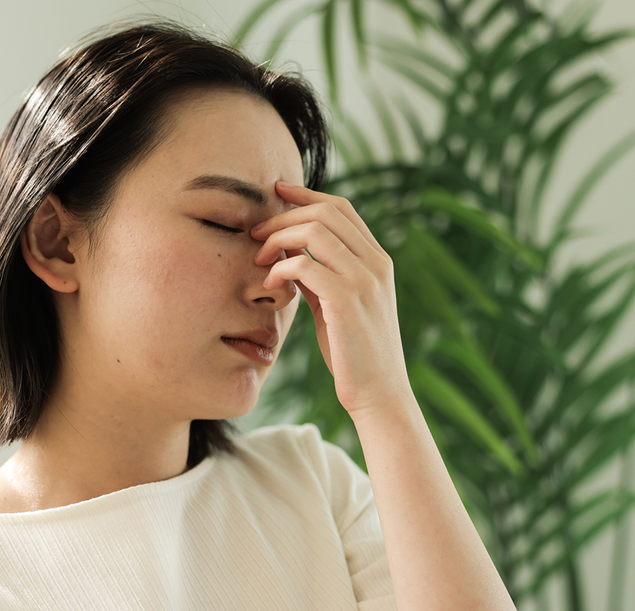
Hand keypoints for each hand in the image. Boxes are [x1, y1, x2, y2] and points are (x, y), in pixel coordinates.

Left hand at [251, 182, 410, 417]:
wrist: (378, 394)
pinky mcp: (346, 301)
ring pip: (313, 231)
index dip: (306, 194)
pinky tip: (269, 286)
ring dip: (277, 238)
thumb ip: (319, 275)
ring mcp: (364, 281)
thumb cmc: (354, 354)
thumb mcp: (337, 306)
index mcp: (378, 261)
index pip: (341, 208)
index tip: (276, 193)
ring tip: (258, 259)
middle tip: (255, 234)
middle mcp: (375, 264)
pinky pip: (304, 264)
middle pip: (325, 212)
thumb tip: (288, 249)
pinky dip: (279, 268)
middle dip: (283, 216)